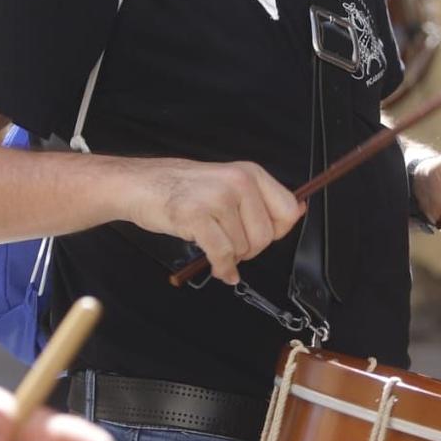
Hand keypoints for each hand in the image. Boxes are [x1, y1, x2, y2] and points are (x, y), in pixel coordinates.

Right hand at [129, 158, 304, 284]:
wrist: (141, 185)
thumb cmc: (183, 188)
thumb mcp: (228, 182)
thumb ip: (260, 199)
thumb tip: (299, 210)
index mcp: (250, 173)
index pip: (288, 210)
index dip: (278, 231)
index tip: (259, 235)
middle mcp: (238, 182)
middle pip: (266, 236)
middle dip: (250, 249)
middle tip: (230, 244)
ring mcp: (217, 198)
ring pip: (243, 248)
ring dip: (230, 256)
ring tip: (213, 244)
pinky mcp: (197, 217)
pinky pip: (222, 255)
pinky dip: (221, 268)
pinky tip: (217, 267)